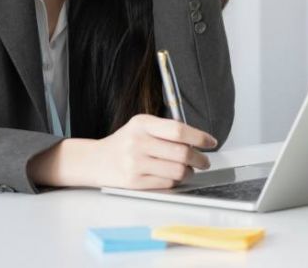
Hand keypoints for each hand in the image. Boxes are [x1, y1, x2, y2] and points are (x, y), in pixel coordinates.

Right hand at [31, 115, 217, 189]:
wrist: (95, 161)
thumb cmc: (125, 142)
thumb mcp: (141, 126)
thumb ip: (166, 130)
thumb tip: (198, 141)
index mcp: (142, 123)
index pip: (179, 131)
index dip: (200, 137)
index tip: (211, 142)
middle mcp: (138, 142)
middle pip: (182, 153)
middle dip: (199, 159)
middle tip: (204, 161)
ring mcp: (135, 163)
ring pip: (177, 171)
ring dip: (189, 172)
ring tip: (188, 169)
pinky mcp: (134, 182)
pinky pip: (167, 183)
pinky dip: (175, 180)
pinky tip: (173, 176)